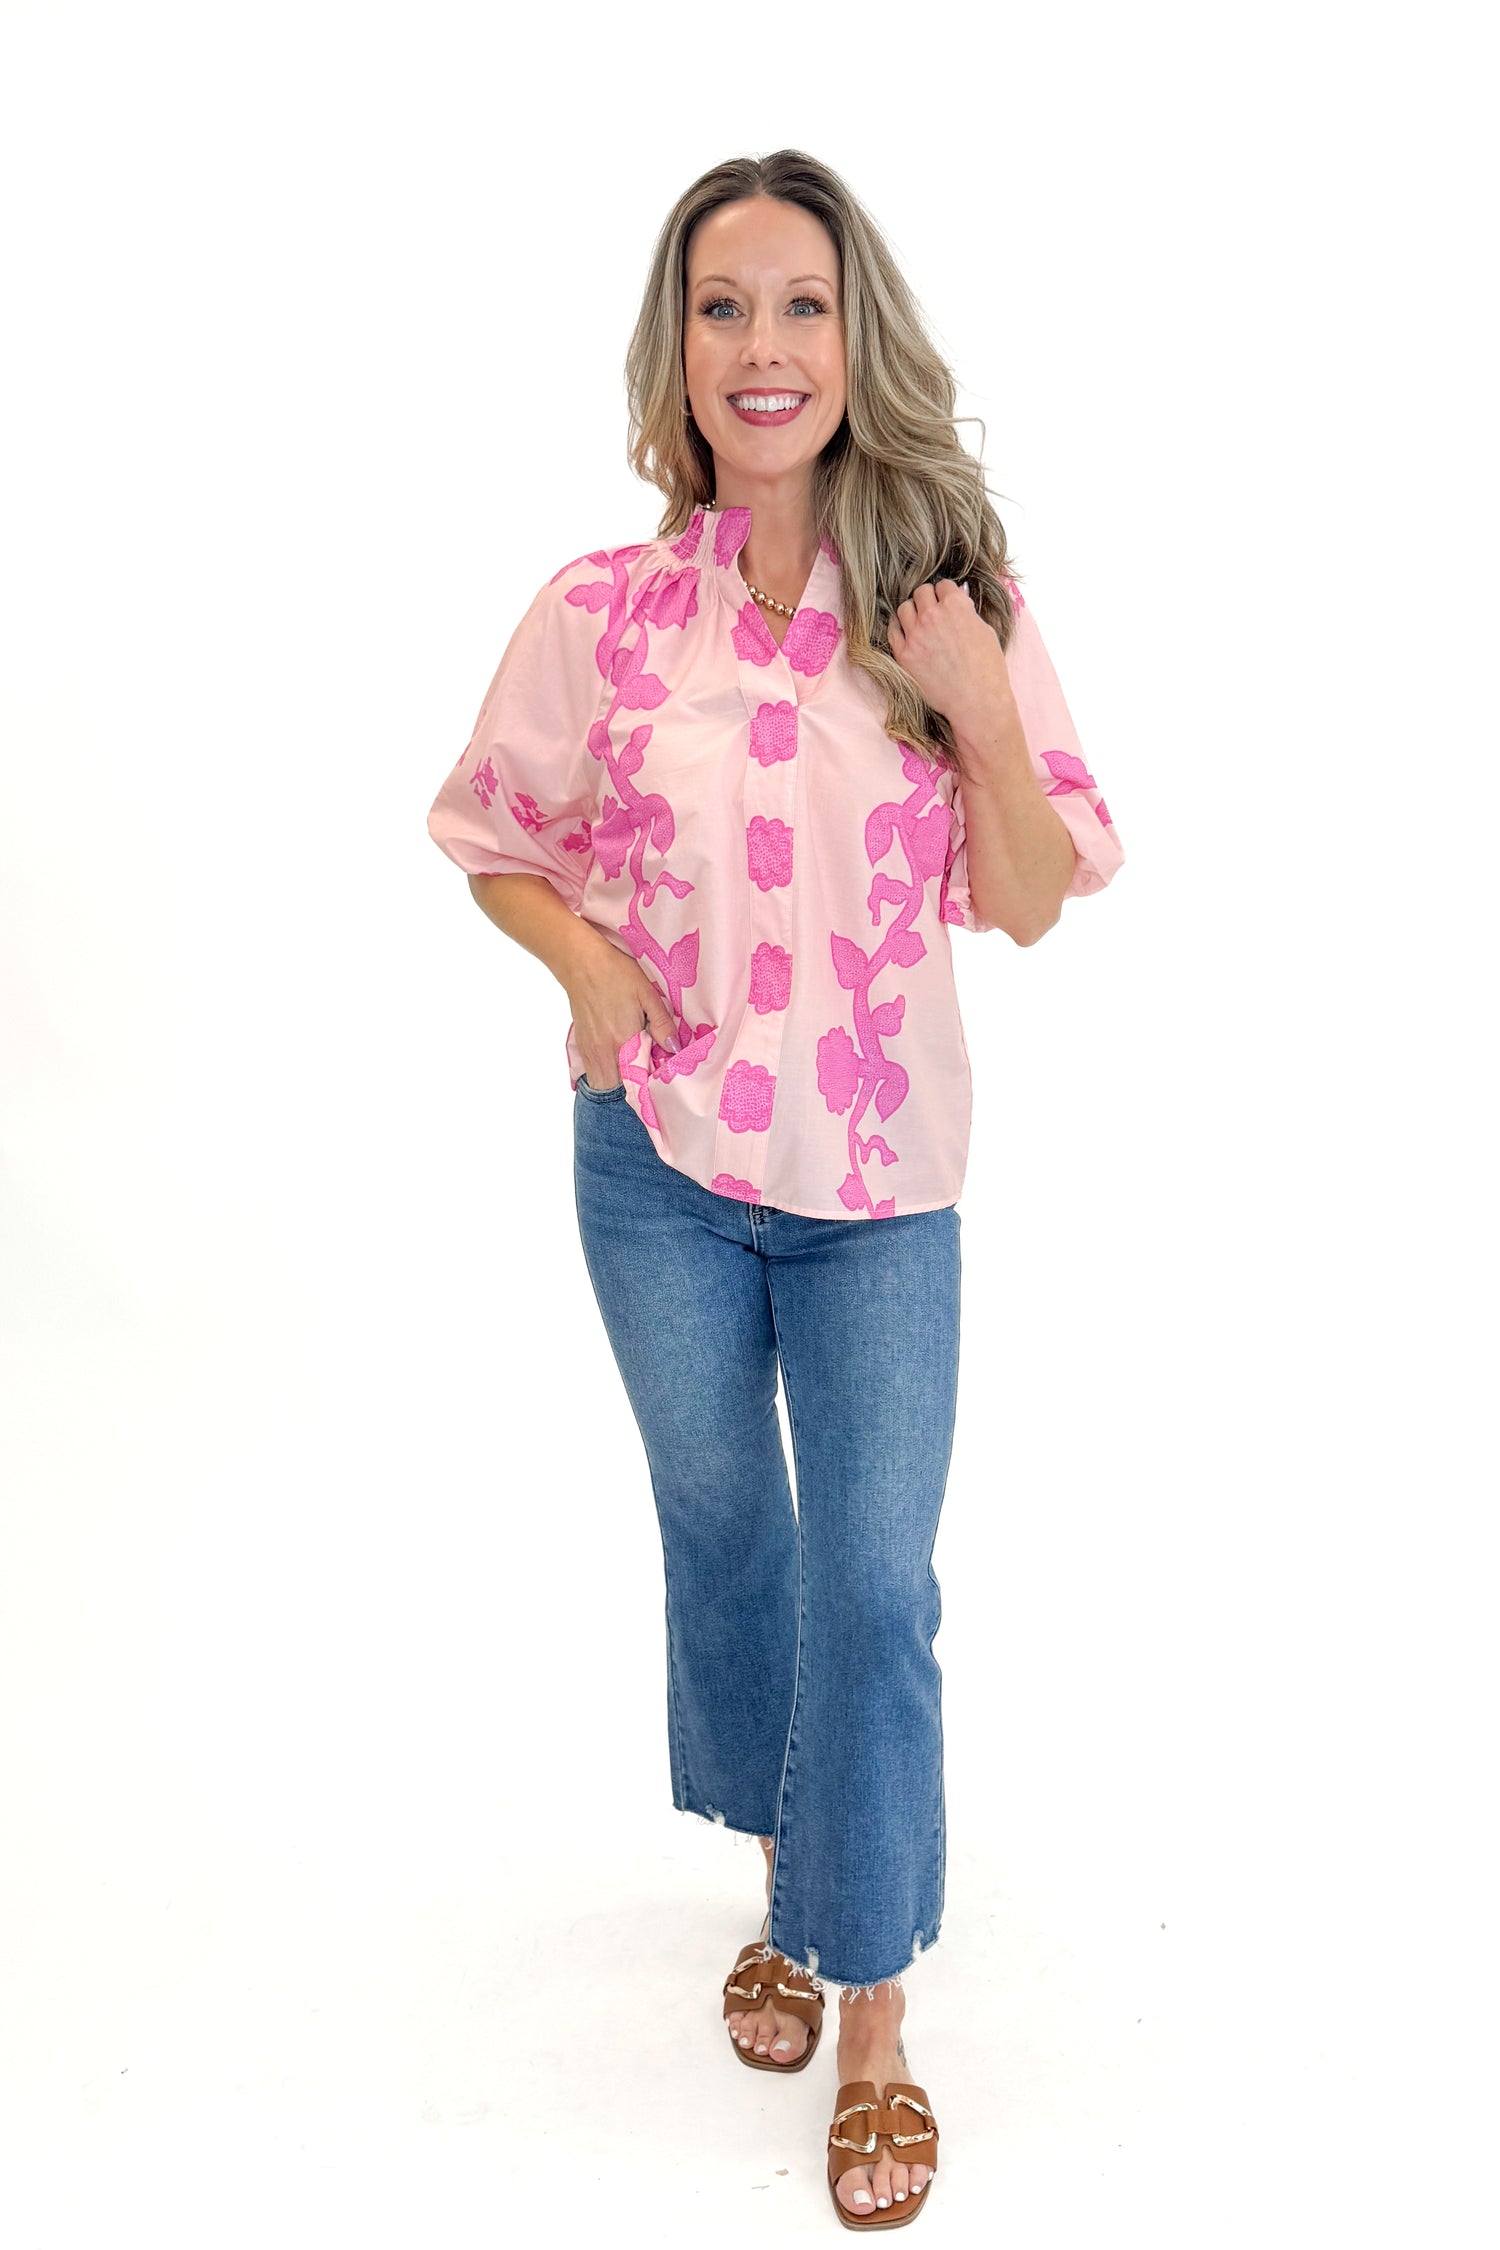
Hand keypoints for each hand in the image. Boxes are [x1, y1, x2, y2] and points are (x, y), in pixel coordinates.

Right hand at [566, 943, 679, 1090]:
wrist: (580, 961)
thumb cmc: (616, 973)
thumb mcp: (647, 993)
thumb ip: (662, 1024)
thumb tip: (675, 1048)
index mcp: (624, 1041)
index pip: (638, 1081)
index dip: (650, 1086)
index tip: (660, 1080)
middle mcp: (604, 1052)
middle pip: (618, 1090)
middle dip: (633, 1090)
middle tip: (647, 1076)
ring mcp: (590, 1050)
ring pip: (603, 1085)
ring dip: (618, 1084)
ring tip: (633, 1070)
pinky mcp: (581, 1045)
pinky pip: (593, 1073)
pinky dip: (606, 1074)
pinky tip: (617, 1060)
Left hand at [886, 579, 1011, 729]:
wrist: (976, 701)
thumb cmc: (988, 669)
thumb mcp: (985, 631)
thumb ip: (967, 613)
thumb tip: (958, 602)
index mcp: (956, 605)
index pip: (943, 584)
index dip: (946, 593)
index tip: (947, 602)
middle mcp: (932, 616)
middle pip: (921, 592)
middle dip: (928, 599)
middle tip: (933, 611)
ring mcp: (915, 635)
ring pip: (904, 608)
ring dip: (912, 612)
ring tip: (919, 623)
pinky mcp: (904, 655)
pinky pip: (892, 631)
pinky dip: (899, 629)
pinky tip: (907, 634)